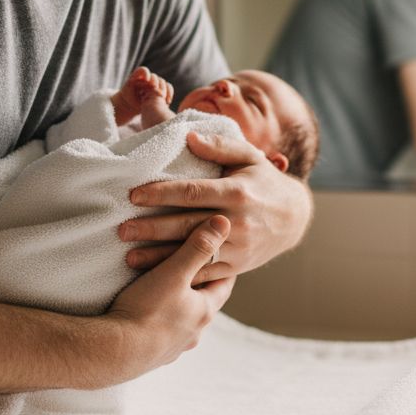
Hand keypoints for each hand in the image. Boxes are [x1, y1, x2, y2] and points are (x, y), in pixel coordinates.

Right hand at [105, 216, 234, 381]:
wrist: (113, 353)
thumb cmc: (146, 311)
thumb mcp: (174, 273)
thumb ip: (198, 247)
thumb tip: (224, 222)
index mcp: (205, 312)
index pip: (224, 284)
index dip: (223, 266)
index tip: (221, 253)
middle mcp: (195, 333)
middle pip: (204, 303)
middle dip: (199, 284)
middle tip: (193, 266)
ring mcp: (174, 347)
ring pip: (184, 320)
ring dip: (179, 305)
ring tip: (168, 290)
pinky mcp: (153, 356)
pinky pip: (163, 334)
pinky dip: (160, 321)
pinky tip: (148, 316)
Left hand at [120, 131, 311, 282]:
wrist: (294, 218)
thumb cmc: (265, 181)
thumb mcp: (249, 156)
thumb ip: (219, 145)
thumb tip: (188, 137)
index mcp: (236, 192)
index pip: (192, 192)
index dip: (161, 193)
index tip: (133, 194)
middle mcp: (236, 222)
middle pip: (185, 225)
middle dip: (150, 228)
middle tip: (121, 229)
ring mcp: (237, 248)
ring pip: (192, 254)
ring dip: (159, 258)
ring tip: (128, 258)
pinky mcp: (236, 266)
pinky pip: (205, 273)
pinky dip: (181, 275)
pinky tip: (157, 277)